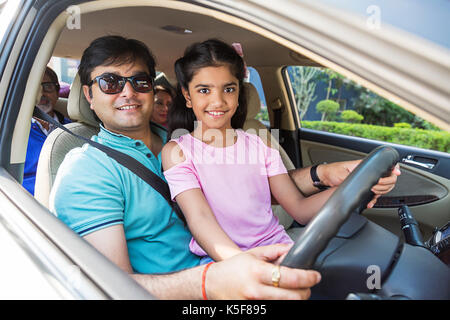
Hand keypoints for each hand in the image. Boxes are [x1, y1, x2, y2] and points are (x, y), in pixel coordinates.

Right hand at [206, 244, 320, 299]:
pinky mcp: (254, 312)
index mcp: (257, 272)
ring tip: (294, 291)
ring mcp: (255, 305)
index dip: (308, 277)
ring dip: (296, 299)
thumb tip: (294, 249)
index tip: (315, 276)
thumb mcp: (254, 254)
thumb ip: (275, 251)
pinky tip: (282, 296)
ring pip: (288, 306)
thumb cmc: (233, 269)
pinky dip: (284, 303)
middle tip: (308, 285)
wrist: (212, 284)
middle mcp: (257, 291)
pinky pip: (276, 309)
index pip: (291, 277)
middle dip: (306, 291)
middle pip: (294, 297)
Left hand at [319, 160, 400, 207]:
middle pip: (389, 177)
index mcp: (365, 165)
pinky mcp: (363, 187)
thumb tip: (370, 180)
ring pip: (384, 186)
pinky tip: (370, 202)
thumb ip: (357, 176)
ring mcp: (367, 180)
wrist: (324, 177)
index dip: (393, 170)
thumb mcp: (344, 174)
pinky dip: (374, 199)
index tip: (396, 174)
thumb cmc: (332, 172)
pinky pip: (374, 193)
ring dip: (381, 192)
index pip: (385, 165)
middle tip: (375, 188)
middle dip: (385, 184)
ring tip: (373, 194)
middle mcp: (368, 172)